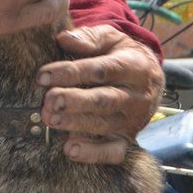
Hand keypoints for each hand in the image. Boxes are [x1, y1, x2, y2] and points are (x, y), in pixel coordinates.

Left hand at [36, 24, 162, 164]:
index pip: (101, 70)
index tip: (43, 76)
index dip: (71, 72)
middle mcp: (137, 96)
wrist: (149, 78)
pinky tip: (70, 150)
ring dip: (76, 124)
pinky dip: (93, 154)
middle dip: (74, 101)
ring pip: (105, 125)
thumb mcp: (110, 38)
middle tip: (49, 101)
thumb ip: (89, 38)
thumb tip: (65, 39)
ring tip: (51, 120)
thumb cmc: (121, 55)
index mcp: (134, 67)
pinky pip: (113, 152)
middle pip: (104, 100)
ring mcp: (134, 120)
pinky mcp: (128, 139)